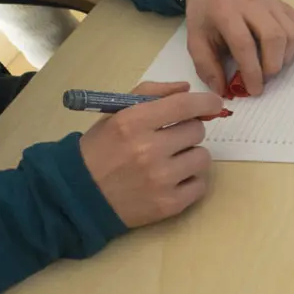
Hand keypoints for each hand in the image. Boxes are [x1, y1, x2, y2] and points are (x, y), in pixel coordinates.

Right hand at [78, 81, 219, 227]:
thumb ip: (150, 95)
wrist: (79, 195)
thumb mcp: (116, 114)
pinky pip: (201, 185)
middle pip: (197, 130)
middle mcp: (149, 150)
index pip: (185, 105)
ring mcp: (161, 179)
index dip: (206, 102)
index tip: (213, 104)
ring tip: (169, 161)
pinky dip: (190, 181)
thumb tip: (187, 89)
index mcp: (133, 122)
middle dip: (187, 131)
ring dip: (190, 156)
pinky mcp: (170, 204)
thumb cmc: (100, 149)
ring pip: (203, 157)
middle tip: (170, 139)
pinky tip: (171, 181)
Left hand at [183, 0, 293, 96]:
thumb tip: (223, 90)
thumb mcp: (195, 37)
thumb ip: (206, 65)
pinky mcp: (284, 6)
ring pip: (292, 34)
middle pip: (274, 37)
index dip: (251, 71)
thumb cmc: (206, 11)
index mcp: (225, 11)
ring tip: (271, 65)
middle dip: (272, 66)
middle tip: (264, 78)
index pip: (244, 44)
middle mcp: (252, 4)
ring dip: (285, 58)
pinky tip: (281, 53)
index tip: (253, 90)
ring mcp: (272, 3)